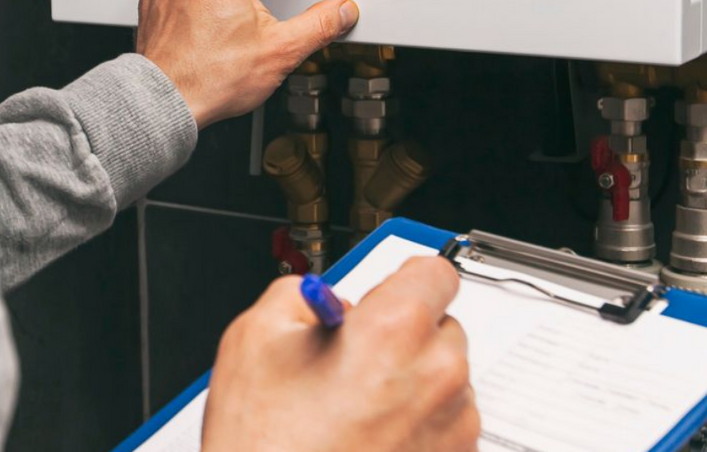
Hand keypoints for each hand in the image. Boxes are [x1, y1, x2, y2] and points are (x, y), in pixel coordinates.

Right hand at [201, 257, 479, 451]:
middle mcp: (437, 377)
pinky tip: (366, 441)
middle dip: (402, 337)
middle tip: (351, 362)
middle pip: (441, 327)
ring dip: (411, 385)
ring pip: (445, 381)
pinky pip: (445, 428)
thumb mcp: (253, 339)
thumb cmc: (266, 449)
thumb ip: (298, 296)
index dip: (403, 281)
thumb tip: (322, 300)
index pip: (435, 272)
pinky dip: (416, 428)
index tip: (385, 294)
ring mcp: (452, 430)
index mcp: (395, 331)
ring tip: (353, 412)